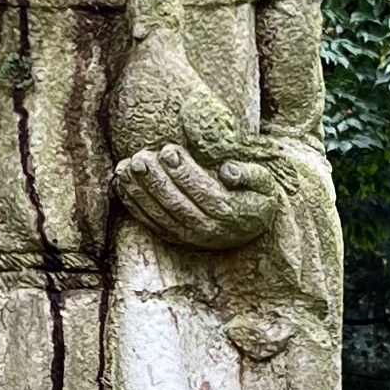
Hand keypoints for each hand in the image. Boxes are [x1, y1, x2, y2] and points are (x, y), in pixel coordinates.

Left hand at [112, 145, 279, 249]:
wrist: (255, 229)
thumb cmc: (258, 197)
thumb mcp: (266, 183)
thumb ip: (251, 174)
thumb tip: (228, 171)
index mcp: (234, 215)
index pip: (206, 193)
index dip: (185, 173)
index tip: (169, 150)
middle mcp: (210, 230)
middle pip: (178, 206)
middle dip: (156, 181)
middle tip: (141, 157)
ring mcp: (191, 237)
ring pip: (161, 215)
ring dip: (140, 192)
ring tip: (126, 166)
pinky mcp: (176, 239)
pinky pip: (151, 223)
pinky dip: (134, 205)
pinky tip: (122, 183)